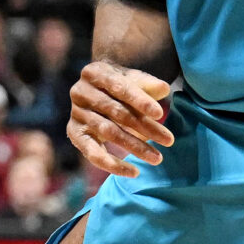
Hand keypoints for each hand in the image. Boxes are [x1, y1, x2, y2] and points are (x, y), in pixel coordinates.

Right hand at [69, 61, 174, 176]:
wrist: (98, 90)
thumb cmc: (121, 84)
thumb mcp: (134, 79)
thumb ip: (148, 84)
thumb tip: (164, 89)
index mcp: (94, 72)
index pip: (120, 87)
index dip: (140, 100)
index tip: (160, 113)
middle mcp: (80, 91)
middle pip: (116, 112)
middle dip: (145, 127)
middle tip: (169, 140)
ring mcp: (76, 113)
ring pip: (108, 132)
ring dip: (135, 146)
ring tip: (157, 157)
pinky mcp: (74, 133)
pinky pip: (92, 153)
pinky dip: (113, 165)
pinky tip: (134, 172)